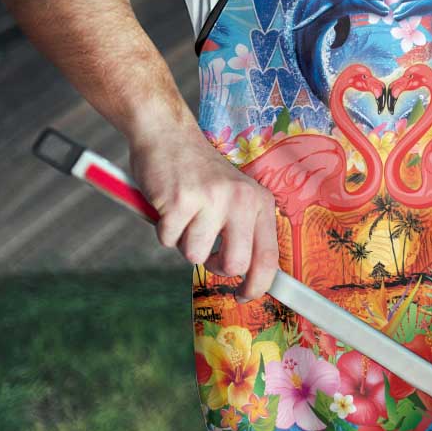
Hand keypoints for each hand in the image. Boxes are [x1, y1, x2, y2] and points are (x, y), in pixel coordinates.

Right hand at [129, 125, 278, 299]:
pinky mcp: (180, 201)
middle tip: (205, 250)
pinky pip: (168, 241)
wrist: (167, 134)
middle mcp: (241, 200)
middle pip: (235, 264)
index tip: (244, 296)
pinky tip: (168, 205)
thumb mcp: (235, 196)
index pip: (268, 256)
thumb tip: (249, 277)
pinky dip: (163, 230)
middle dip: (216, 266)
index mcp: (259, 201)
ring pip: (195, 255)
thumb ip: (244, 230)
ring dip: (183, 242)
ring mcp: (211, 199)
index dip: (258, 285)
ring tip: (184, 215)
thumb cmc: (199, 174)